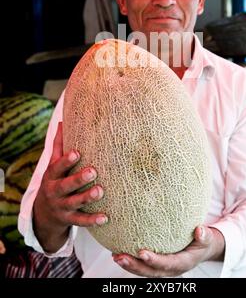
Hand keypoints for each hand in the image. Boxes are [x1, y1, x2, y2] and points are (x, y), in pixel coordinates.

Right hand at [33, 122, 106, 252]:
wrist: (43, 214)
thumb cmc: (55, 181)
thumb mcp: (53, 165)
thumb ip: (58, 145)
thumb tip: (62, 121)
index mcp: (51, 176)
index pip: (58, 167)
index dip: (66, 160)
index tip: (77, 153)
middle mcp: (55, 192)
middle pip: (66, 185)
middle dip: (78, 179)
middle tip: (93, 171)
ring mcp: (62, 207)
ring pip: (75, 203)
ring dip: (87, 197)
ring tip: (100, 191)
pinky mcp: (69, 220)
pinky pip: (81, 221)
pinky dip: (93, 220)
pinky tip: (105, 217)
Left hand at [112, 226, 224, 276]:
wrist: (203, 249)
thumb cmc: (203, 242)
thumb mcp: (207, 238)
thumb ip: (204, 236)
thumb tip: (199, 229)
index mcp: (182, 263)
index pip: (166, 264)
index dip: (154, 260)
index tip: (142, 253)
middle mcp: (171, 269)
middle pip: (150, 271)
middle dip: (134, 266)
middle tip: (119, 257)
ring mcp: (163, 268)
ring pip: (144, 270)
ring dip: (129, 265)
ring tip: (115, 256)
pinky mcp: (158, 264)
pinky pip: (143, 265)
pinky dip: (131, 260)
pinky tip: (118, 250)